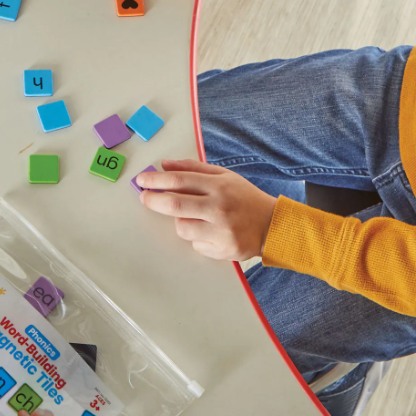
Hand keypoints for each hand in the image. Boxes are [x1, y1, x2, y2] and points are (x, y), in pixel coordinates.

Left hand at [137, 158, 278, 260]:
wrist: (272, 225)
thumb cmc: (245, 198)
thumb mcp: (224, 176)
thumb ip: (194, 168)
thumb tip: (165, 165)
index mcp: (219, 186)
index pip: (180, 180)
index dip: (157, 180)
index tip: (142, 180)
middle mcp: (219, 208)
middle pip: (175, 204)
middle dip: (154, 200)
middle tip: (144, 197)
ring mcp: (221, 231)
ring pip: (182, 228)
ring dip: (180, 222)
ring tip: (194, 218)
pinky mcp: (222, 250)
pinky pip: (195, 245)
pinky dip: (196, 238)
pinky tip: (210, 232)